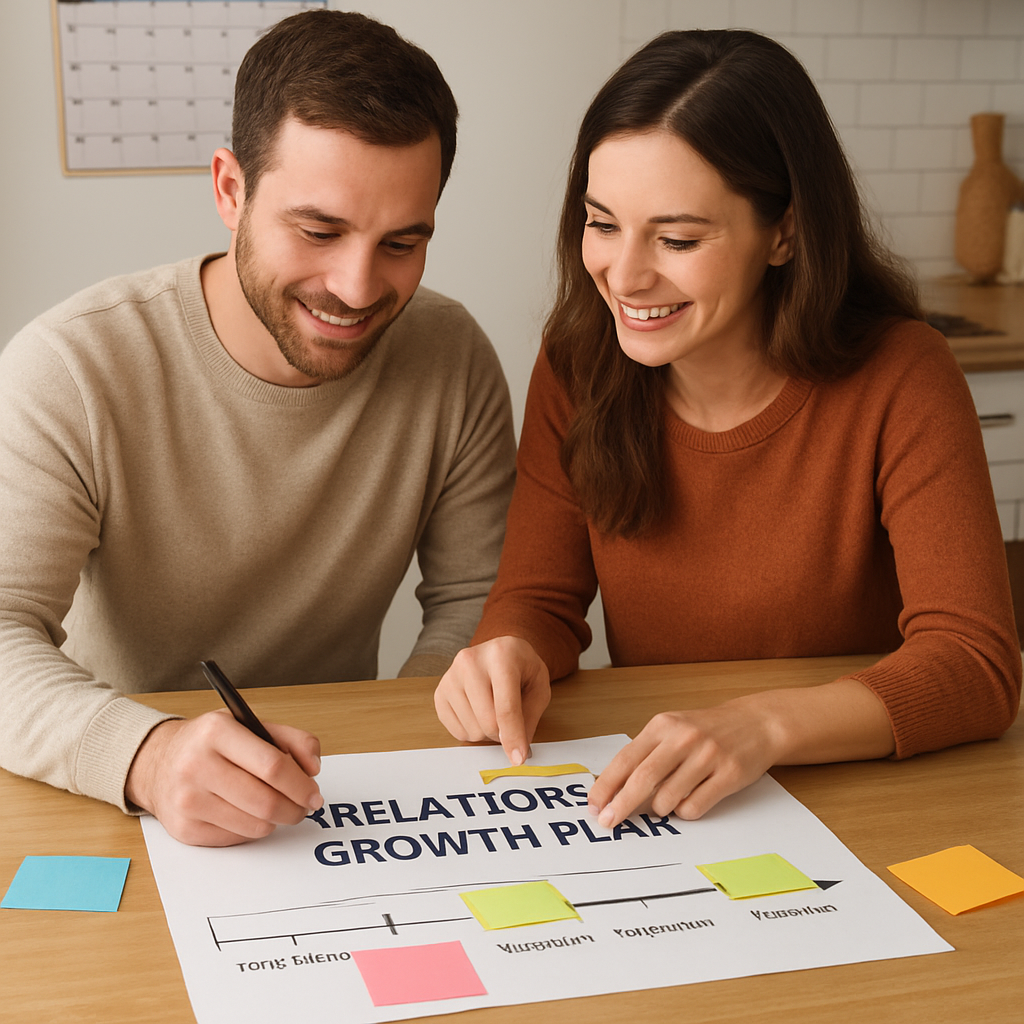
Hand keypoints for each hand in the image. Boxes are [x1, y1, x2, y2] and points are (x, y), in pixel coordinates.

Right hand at [125, 710, 322, 846]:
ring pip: (255, 824)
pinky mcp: (184, 829)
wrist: (158, 763)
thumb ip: (292, 739)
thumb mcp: (250, 725)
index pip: (272, 765)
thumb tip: (313, 768)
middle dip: (295, 808)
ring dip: (277, 820)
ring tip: (280, 807)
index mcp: (217, 732)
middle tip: (304, 805)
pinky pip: (237, 838)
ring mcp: (188, 800)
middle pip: (266, 801)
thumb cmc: (212, 744)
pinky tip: (250, 812)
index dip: (301, 784)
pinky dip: (253, 828)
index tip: (314, 793)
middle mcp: (196, 765)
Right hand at [434, 635, 550, 764]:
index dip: (514, 737)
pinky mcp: (440, 691)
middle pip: (487, 722)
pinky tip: (479, 712)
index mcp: (501, 656)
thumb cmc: (522, 669)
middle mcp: (470, 662)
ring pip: (472, 730)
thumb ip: (529, 718)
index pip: (506, 707)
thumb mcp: (539, 687)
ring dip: (487, 732)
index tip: (518, 758)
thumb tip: (517, 751)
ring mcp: (451, 676)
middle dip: (503, 733)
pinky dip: (472, 731)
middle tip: (510, 719)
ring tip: (493, 709)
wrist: (501, 652)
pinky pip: (456, 731)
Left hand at [587, 702, 781, 826]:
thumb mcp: (672, 729)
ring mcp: (707, 755)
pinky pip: (694, 807)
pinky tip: (689, 800)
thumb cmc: (706, 730)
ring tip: (667, 800)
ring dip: (660, 809)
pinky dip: (684, 811)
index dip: (607, 784)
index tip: (595, 804)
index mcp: (663, 725)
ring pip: (668, 798)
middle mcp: (683, 738)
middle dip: (621, 805)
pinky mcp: (728, 774)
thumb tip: (613, 788)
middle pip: (643, 779)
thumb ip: (645, 753)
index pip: (626, 759)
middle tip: (608, 822)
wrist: (756, 723)